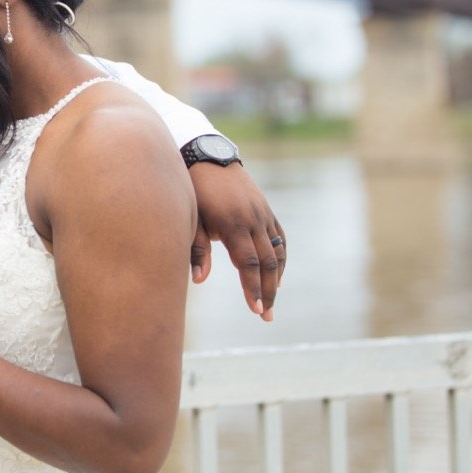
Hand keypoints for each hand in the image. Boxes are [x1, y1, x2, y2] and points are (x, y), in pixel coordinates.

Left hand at [188, 162, 285, 320]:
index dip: (254, 288)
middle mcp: (253, 219)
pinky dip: (281, 258)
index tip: (257, 310)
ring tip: (271, 301)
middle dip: (268, 292)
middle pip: (268, 263)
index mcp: (233, 223)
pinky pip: (280, 238)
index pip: (249, 264)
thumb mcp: (190, 218)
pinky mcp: (266, 209)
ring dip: (277, 278)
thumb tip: (199, 280)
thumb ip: (197, 249)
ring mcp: (263, 213)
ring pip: (278, 252)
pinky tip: (277, 274)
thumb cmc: (192, 190)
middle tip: (266, 316)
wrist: (206, 156)